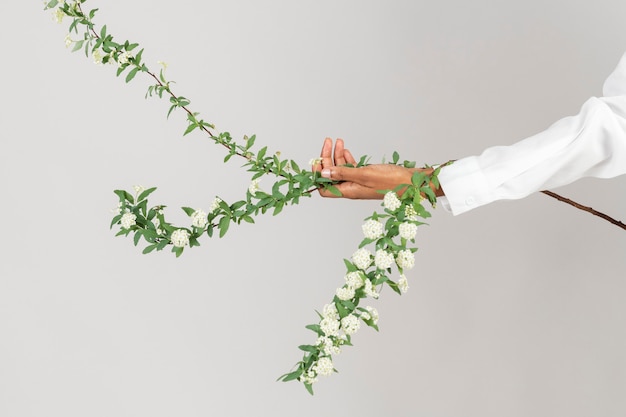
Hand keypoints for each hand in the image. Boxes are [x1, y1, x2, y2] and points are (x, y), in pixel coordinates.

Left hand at [312, 138, 442, 198]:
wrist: (412, 182)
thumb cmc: (391, 180)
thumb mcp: (364, 174)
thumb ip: (343, 173)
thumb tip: (323, 172)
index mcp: (349, 191)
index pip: (324, 188)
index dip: (318, 176)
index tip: (317, 161)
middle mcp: (351, 188)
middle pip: (331, 174)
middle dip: (326, 158)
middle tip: (328, 142)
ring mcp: (358, 182)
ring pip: (341, 168)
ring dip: (336, 154)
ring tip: (337, 140)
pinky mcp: (366, 176)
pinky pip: (351, 167)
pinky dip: (346, 157)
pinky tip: (345, 149)